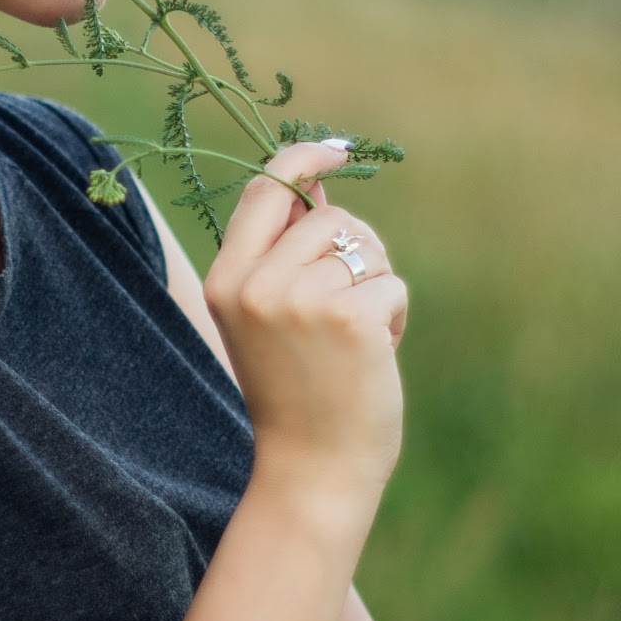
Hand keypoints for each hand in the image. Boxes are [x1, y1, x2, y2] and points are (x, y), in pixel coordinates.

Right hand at [203, 138, 409, 504]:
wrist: (312, 470)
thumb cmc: (297, 392)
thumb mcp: (268, 318)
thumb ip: (284, 255)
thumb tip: (318, 186)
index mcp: (226, 280)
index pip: (265, 192)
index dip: (302, 160)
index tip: (336, 150)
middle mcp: (255, 284)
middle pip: (328, 219)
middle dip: (356, 251)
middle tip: (349, 309)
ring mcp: (300, 300)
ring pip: (366, 250)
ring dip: (376, 287)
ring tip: (355, 340)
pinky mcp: (348, 317)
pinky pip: (392, 285)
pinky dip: (394, 318)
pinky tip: (372, 358)